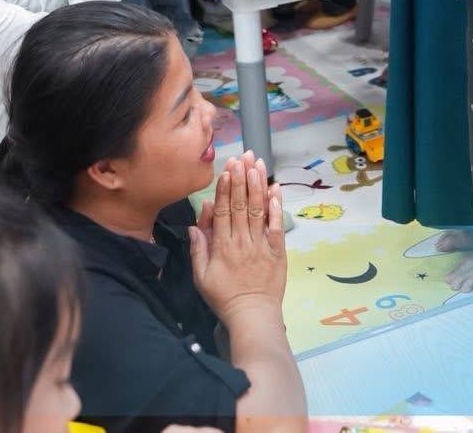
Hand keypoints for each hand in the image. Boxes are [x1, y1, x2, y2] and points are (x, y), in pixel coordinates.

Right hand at [189, 153, 287, 317]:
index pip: (224, 211)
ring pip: (259, 210)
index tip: (227, 169)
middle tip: (242, 157)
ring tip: (257, 165)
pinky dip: (276, 207)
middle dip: (242, 179)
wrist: (252, 316)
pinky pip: (276, 225)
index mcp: (222, 246)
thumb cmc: (223, 297)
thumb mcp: (201, 277)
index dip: (226, 188)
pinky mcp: (277, 251)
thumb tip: (195, 224)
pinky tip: (275, 189)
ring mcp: (261, 245)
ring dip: (258, 185)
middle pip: (242, 205)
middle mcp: (242, 241)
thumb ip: (197, 249)